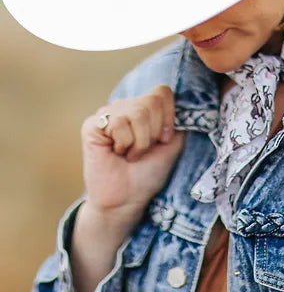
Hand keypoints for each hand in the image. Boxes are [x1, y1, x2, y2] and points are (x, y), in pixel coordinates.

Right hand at [80, 85, 183, 231]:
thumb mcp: (171, 144)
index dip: (168, 116)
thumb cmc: (148, 174)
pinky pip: (118, 123)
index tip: (163, 140)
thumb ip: (177, 120)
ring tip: (130, 154)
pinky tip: (117, 153)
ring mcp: (107, 114)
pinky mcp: (92, 125)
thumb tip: (182, 104)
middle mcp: (125, 106)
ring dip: (140, 142)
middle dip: (153, 133)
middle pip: (151, 101)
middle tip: (143, 151)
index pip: (162, 92)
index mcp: (144, 108)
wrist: (127, 199)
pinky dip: (125, 143)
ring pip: (137, 113)